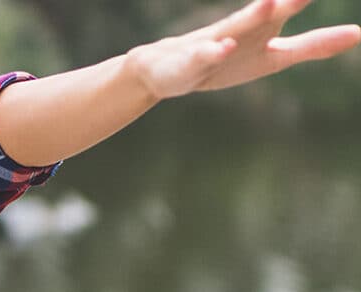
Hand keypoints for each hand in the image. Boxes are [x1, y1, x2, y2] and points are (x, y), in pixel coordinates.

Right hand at [125, 0, 360, 100]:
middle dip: (292, 2)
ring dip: (255, 17)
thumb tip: (359, 33)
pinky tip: (223, 48)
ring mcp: (217, 43)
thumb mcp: (272, 58)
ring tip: (272, 5)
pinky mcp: (192, 59)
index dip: (327, 36)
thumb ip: (311, 46)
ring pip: (239, 27)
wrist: (166, 68)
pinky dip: (214, 52)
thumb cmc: (224, 61)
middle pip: (274, 15)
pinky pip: (204, 54)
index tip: (354, 32)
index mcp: (269, 37)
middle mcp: (246, 33)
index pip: (306, 37)